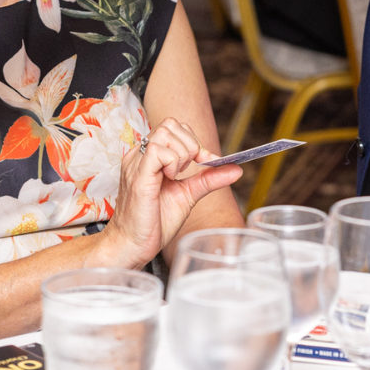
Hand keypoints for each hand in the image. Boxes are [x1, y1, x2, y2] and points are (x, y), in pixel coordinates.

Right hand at [92, 119, 241, 269]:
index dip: (194, 141)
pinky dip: (172, 161)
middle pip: (170, 123)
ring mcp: (136, 162)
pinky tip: (170, 179)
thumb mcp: (187, 195)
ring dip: (181, 152)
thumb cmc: (154, 222)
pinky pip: (156, 150)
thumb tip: (236, 169)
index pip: (173, 126)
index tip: (204, 162)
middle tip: (189, 169)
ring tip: (177, 175)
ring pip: (164, 132)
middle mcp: (140, 155)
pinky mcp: (137, 174)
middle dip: (190, 143)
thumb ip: (208, 179)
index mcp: (149, 157)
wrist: (133, 246)